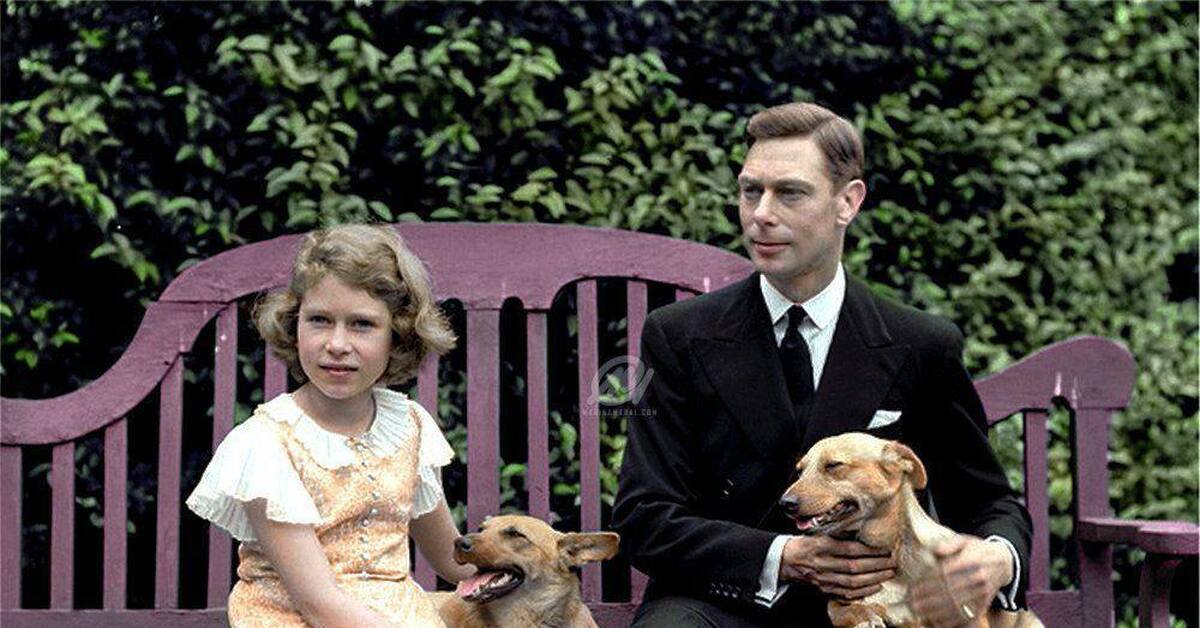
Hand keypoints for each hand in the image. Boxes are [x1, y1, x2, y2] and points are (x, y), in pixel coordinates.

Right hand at [779, 535, 896, 599]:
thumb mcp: (820, 533)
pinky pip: (847, 593)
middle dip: (877, 565)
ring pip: (853, 582)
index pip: (851, 549)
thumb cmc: (805, 543)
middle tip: (892, 561)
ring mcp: (824, 579)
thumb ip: (840, 534)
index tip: (885, 548)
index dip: (870, 550)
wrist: (787, 560)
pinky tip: (876, 586)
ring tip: (889, 573)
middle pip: (855, 567)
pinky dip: (864, 592)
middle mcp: (823, 564)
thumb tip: (865, 531)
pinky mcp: (825, 589)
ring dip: (874, 578)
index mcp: (822, 546)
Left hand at [907, 534, 1012, 626]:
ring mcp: (982, 593)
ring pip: (958, 605)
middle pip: (949, 592)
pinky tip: (939, 621)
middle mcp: (978, 578)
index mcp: (971, 560)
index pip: (945, 574)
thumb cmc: (977, 550)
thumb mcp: (965, 540)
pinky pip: (968, 615)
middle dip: (928, 600)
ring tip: (921, 613)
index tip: (913, 589)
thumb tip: (936, 550)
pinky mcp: (984, 603)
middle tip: (912, 604)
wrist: (1003, 562)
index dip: (928, 583)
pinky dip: (953, 620)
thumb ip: (950, 543)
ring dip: (937, 612)